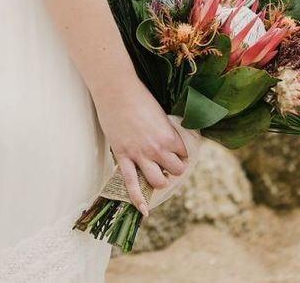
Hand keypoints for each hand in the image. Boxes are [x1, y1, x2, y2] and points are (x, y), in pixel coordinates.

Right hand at [93, 81, 188, 216]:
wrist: (115, 89)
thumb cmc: (137, 95)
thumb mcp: (159, 112)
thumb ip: (164, 130)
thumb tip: (165, 139)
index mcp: (169, 136)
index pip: (184, 154)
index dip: (180, 153)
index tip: (175, 149)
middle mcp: (157, 149)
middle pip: (175, 171)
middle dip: (173, 168)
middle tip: (167, 162)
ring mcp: (139, 154)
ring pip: (157, 181)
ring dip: (161, 181)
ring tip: (158, 175)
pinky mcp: (123, 156)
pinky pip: (132, 183)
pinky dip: (138, 199)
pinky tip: (143, 210)